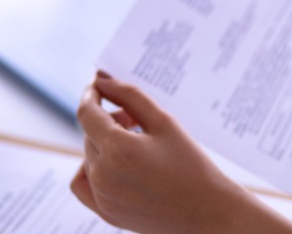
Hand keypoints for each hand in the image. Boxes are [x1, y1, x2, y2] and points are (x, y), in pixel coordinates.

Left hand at [71, 71, 291, 233]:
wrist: (208, 211)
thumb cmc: (191, 164)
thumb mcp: (164, 122)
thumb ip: (130, 96)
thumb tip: (102, 79)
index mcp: (117, 149)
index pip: (88, 113)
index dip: (91, 94)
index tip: (99, 85)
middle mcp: (102, 175)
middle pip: (90, 134)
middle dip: (109, 120)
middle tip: (138, 119)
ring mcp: (102, 197)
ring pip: (89, 156)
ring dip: (104, 143)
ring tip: (136, 143)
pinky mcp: (105, 212)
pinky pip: (83, 183)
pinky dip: (92, 168)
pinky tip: (116, 163)